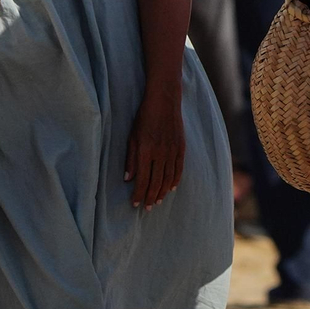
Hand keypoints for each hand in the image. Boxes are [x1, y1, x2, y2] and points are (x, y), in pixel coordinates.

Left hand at [126, 88, 184, 209]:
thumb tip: (128, 178)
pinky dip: (175, 180)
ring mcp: (172, 151)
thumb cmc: (144, 117)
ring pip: (168, 178)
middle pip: (156, 182)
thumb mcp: (132, 136)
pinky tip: (171, 188)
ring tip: (157, 201)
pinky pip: (179, 169)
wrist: (164, 100)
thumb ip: (131, 158)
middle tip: (147, 207)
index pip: (142, 179)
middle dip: (150, 197)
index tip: (135, 203)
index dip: (138, 194)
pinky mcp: (181, 147)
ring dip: (162, 192)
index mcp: (145, 151)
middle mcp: (160, 153)